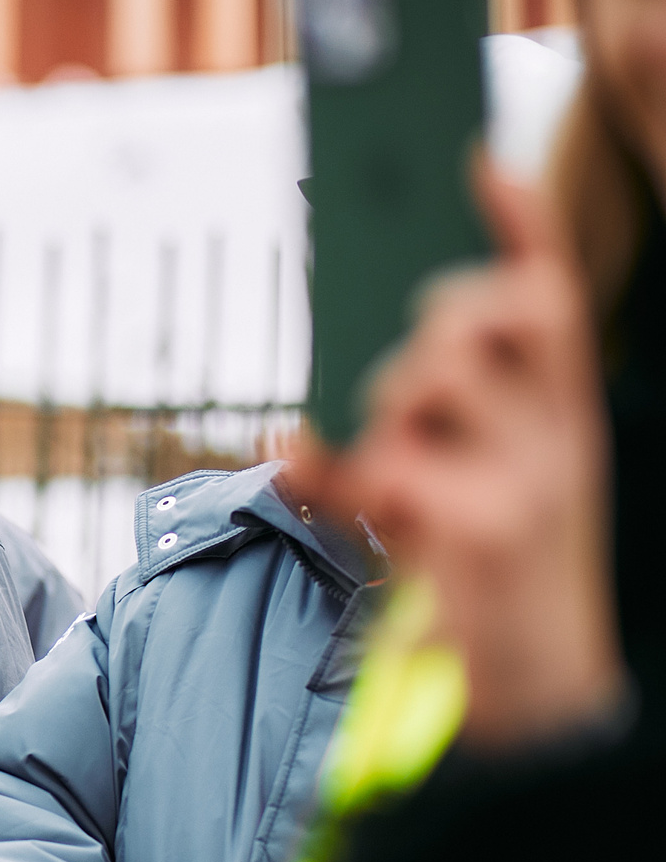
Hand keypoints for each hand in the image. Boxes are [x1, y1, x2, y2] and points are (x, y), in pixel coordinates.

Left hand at [303, 159, 624, 749]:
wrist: (536, 701)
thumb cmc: (484, 588)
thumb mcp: (467, 498)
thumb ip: (408, 443)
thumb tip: (300, 420)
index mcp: (563, 420)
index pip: (554, 301)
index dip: (521, 228)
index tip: (477, 161)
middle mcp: (559, 438)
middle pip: (479, 321)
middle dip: (417, 333)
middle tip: (395, 395)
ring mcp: (530, 483)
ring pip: (427, 381)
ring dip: (377, 413)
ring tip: (379, 477)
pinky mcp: (484, 533)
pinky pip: (387, 467)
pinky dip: (330, 472)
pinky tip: (298, 463)